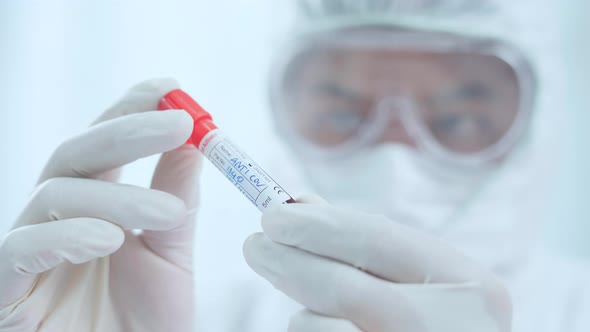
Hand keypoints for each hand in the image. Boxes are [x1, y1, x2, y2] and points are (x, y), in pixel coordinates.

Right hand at [0, 79, 200, 330]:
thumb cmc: (140, 325)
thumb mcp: (170, 258)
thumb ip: (175, 203)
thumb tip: (192, 143)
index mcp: (93, 207)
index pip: (105, 145)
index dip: (131, 109)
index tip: (169, 86)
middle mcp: (56, 218)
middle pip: (76, 154)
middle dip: (127, 132)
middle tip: (180, 123)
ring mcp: (27, 251)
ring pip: (55, 195)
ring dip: (116, 196)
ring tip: (168, 214)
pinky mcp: (5, 290)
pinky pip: (20, 250)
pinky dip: (65, 237)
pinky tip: (108, 239)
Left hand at [243, 195, 511, 331]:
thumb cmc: (428, 313)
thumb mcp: (416, 273)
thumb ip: (362, 239)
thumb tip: (298, 205)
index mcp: (474, 286)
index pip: (380, 241)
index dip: (318, 226)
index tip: (272, 216)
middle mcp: (456, 327)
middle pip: (346, 289)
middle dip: (290, 262)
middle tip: (254, 244)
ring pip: (321, 327)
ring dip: (301, 310)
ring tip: (306, 299)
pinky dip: (310, 330)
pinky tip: (321, 327)